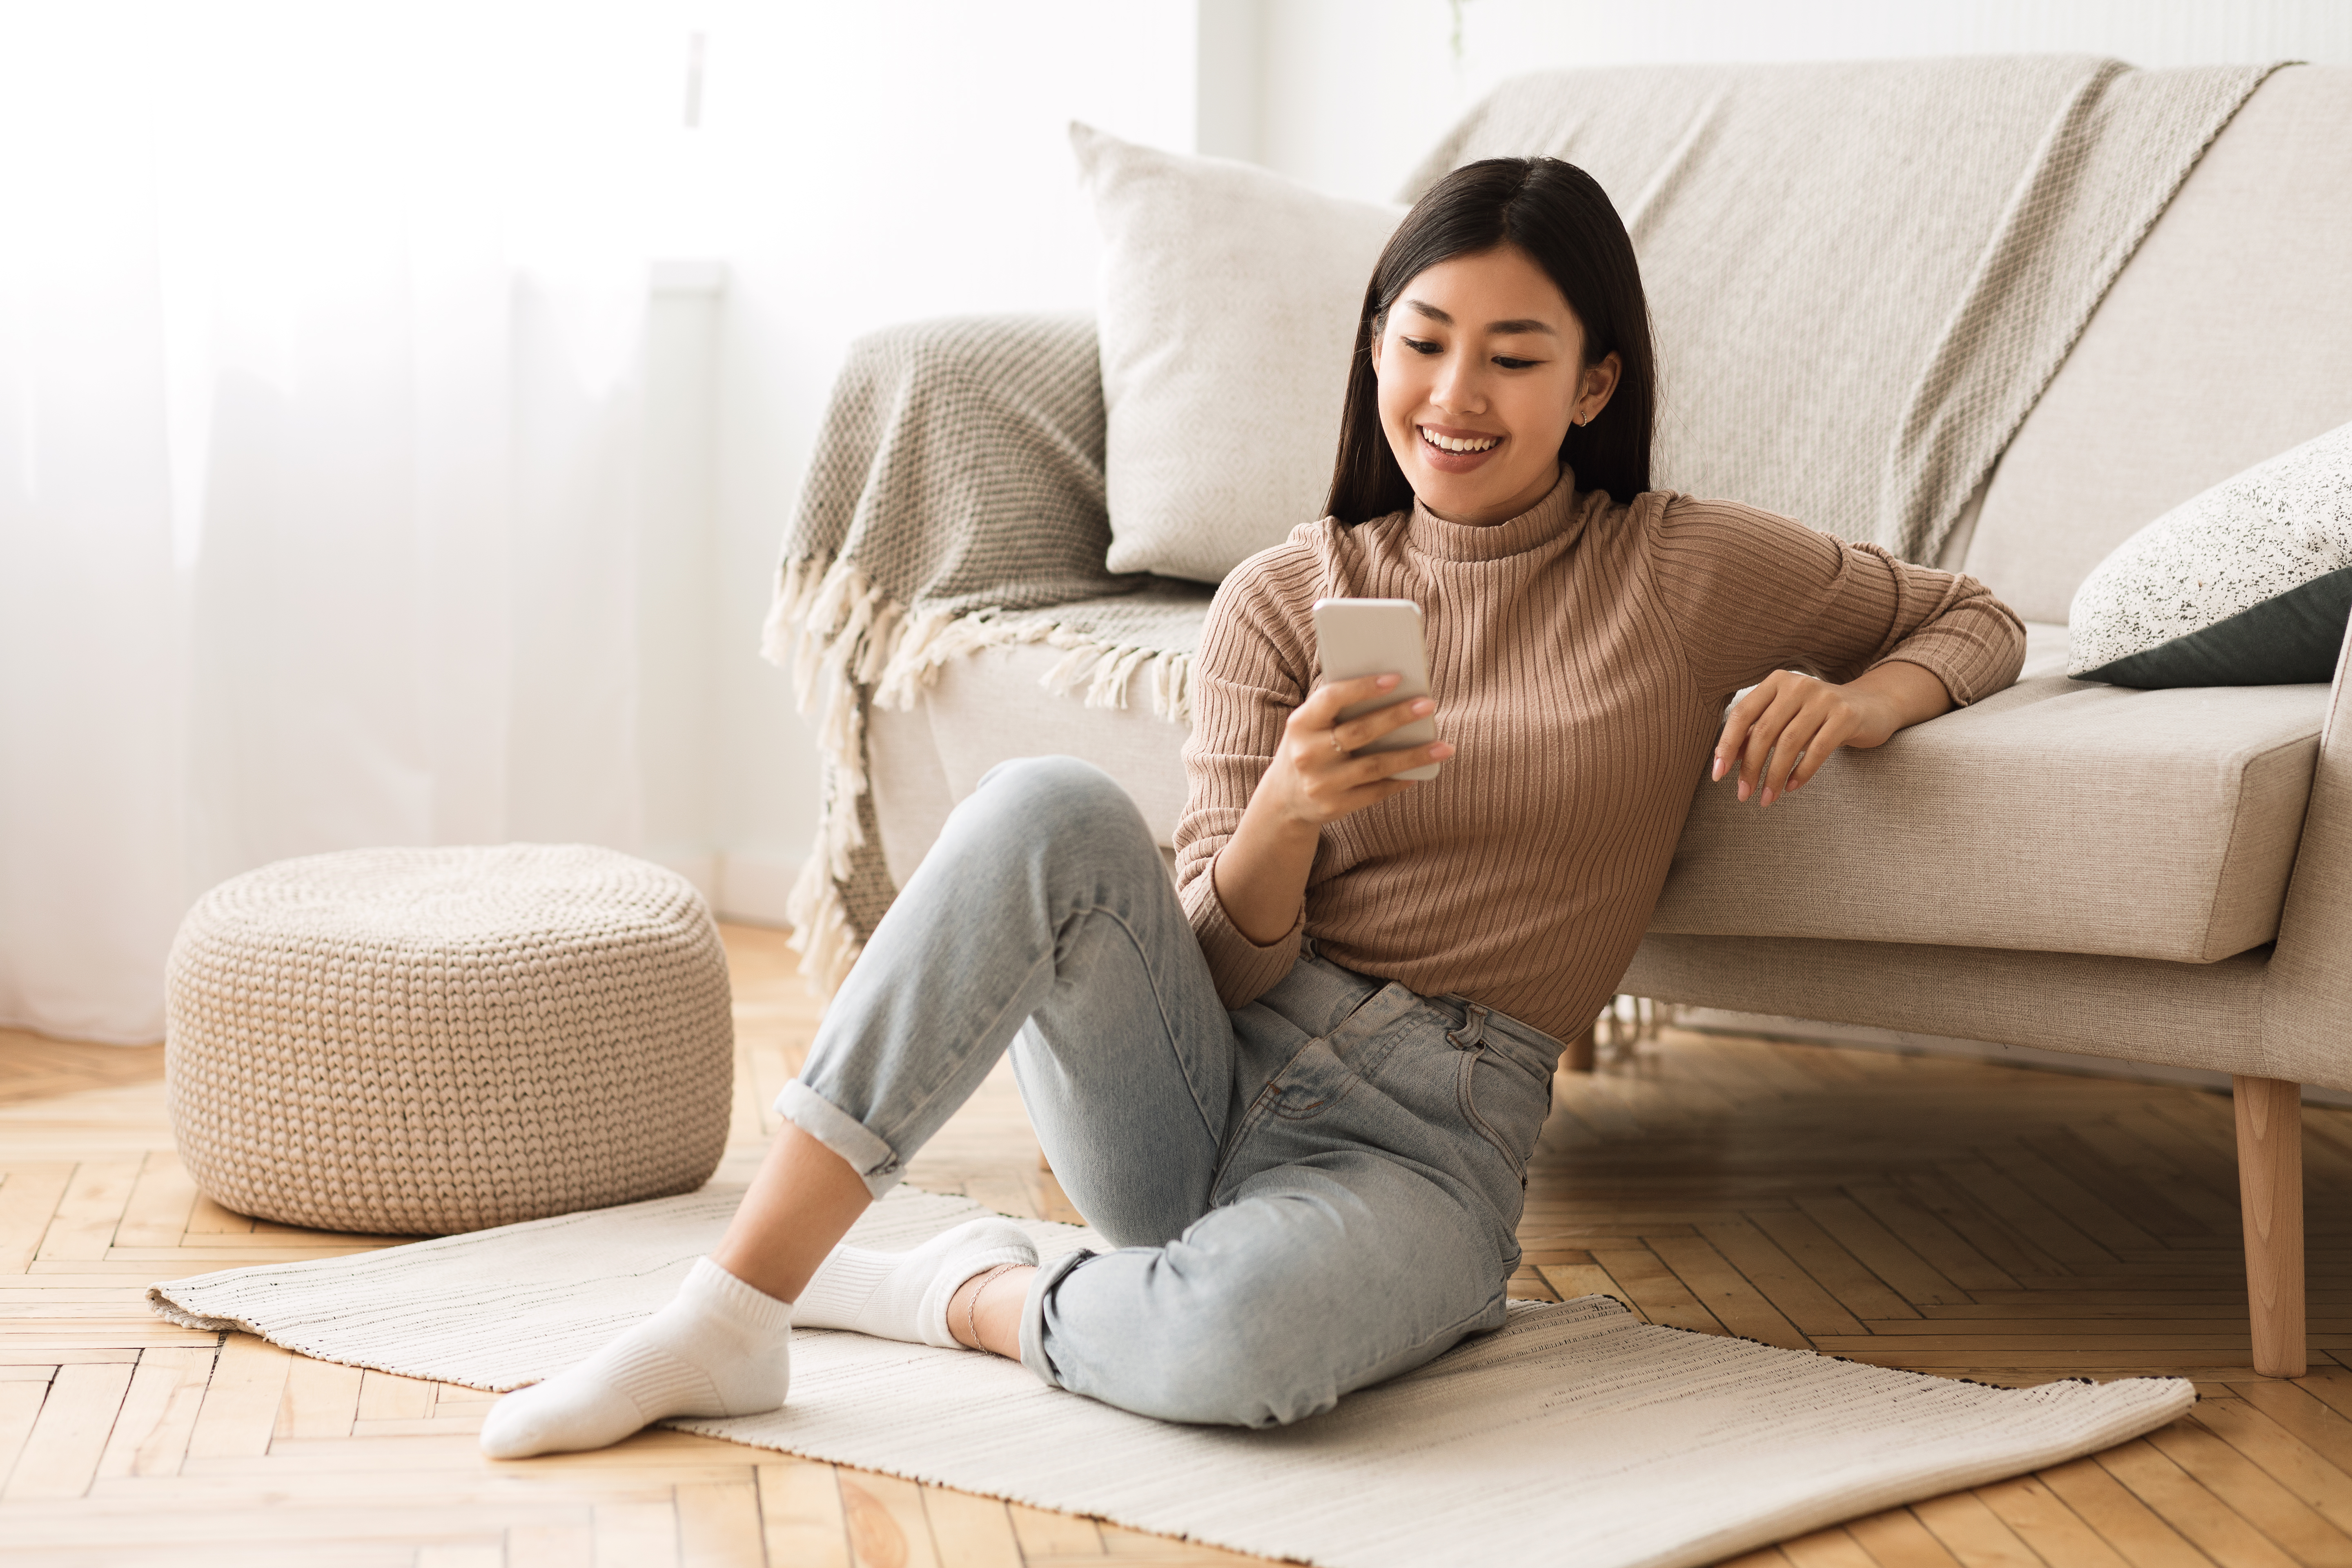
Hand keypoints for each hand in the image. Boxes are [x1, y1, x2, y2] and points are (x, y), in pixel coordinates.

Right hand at [1261, 673, 1455, 827]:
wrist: (1283, 800)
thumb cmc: (1310, 748)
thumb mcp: (1311, 726)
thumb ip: (1338, 709)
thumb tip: (1393, 690)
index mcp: (1300, 724)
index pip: (1331, 699)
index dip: (1363, 687)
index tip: (1395, 679)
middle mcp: (1307, 754)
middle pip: (1360, 732)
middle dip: (1397, 716)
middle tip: (1428, 704)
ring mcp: (1321, 783)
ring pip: (1375, 766)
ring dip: (1413, 755)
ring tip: (1443, 746)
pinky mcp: (1335, 806)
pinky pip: (1376, 791)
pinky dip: (1400, 780)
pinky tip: (1420, 772)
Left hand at [1711, 670, 1902, 808]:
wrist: (1871, 706)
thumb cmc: (1818, 717)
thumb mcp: (1785, 719)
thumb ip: (1757, 732)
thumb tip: (1726, 758)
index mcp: (1776, 682)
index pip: (1742, 714)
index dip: (1726, 745)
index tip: (1717, 775)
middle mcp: (1798, 685)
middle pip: (1764, 731)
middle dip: (1750, 768)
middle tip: (1742, 795)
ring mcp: (1824, 698)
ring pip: (1789, 743)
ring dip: (1773, 776)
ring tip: (1766, 799)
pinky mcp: (1846, 716)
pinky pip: (1817, 750)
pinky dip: (1801, 773)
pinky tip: (1791, 788)